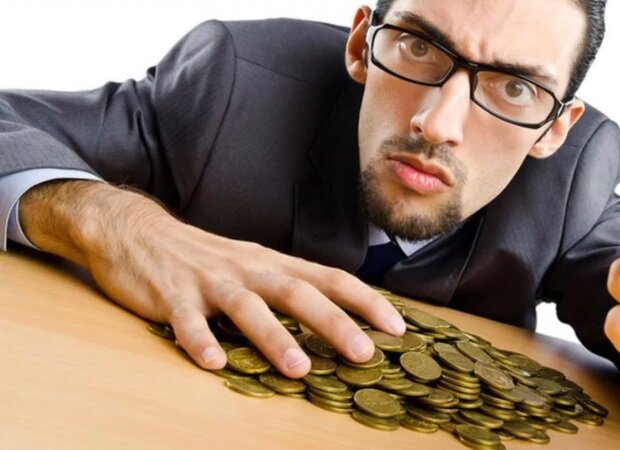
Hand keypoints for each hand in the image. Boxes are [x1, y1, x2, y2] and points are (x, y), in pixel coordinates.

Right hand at [20, 181, 404, 377]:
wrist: (135, 230)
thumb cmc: (204, 257)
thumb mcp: (254, 266)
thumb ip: (288, 287)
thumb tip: (338, 318)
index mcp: (273, 264)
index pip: (330, 278)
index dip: (365, 301)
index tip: (397, 327)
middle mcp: (249, 269)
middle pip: (298, 293)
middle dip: (334, 323)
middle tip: (365, 354)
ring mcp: (209, 281)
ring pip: (248, 307)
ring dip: (274, 338)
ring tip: (298, 368)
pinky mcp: (171, 294)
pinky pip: (186, 319)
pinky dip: (200, 340)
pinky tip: (212, 363)